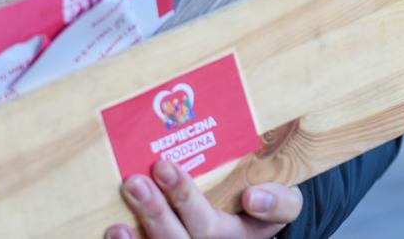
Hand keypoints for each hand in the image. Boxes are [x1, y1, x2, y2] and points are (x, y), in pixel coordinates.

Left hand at [105, 159, 302, 238]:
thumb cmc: (269, 202)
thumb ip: (279, 201)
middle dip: (158, 212)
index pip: (211, 225)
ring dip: (139, 234)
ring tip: (123, 207)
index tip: (177, 170)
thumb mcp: (288, 201)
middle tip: (140, 178)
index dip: (188, 200)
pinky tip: (115, 232)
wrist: (261, 216)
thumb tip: (254, 198)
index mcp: (238, 235)